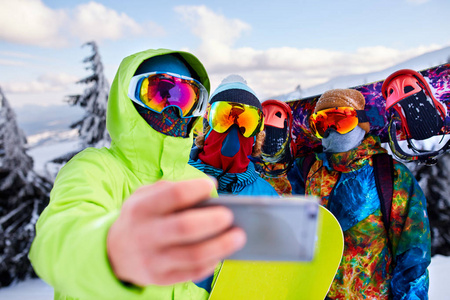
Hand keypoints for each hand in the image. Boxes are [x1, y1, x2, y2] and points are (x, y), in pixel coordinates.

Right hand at [107, 178, 245, 286]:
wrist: (114, 253)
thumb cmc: (141, 217)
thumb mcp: (143, 196)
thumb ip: (170, 189)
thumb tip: (207, 190)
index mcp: (142, 208)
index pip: (174, 195)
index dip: (197, 188)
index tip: (212, 185)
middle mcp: (145, 234)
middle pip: (186, 227)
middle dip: (214, 220)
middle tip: (230, 216)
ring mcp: (153, 260)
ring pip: (194, 255)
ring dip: (221, 245)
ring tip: (238, 236)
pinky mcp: (161, 279)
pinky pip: (192, 273)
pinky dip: (211, 263)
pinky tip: (220, 254)